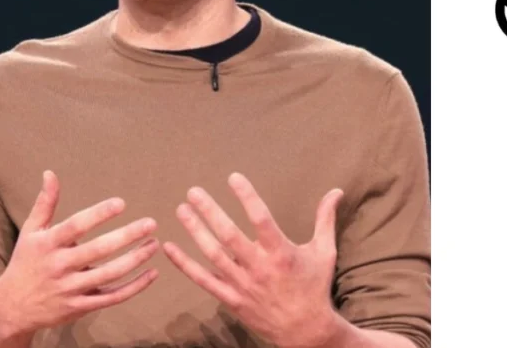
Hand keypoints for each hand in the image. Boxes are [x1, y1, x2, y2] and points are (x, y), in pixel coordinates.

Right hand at [0, 170, 160, 337]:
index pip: (75, 226)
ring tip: (154, 244)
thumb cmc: (26, 262)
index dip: (98, 214)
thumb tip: (50, 173)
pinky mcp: (79, 307)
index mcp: (47, 244)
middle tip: (151, 223)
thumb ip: (45, 203)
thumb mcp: (31, 232)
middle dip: (126, 236)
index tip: (121, 203)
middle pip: (97, 251)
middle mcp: (59, 266)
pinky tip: (152, 274)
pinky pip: (111, 298)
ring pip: (108, 275)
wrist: (11, 307)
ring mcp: (70, 289)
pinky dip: (134, 288)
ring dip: (135, 260)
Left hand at [162, 173, 344, 347]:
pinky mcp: (231, 299)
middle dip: (210, 211)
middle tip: (194, 191)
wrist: (305, 330)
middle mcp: (259, 267)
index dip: (247, 196)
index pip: (260, 218)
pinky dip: (185, 264)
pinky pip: (203, 280)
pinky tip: (170, 247)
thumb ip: (325, 219)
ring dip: (195, 231)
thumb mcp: (324, 251)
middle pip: (229, 235)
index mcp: (281, 252)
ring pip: (213, 255)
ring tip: (182, 210)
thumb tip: (336, 192)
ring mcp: (242, 284)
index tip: (233, 177)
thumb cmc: (315, 287)